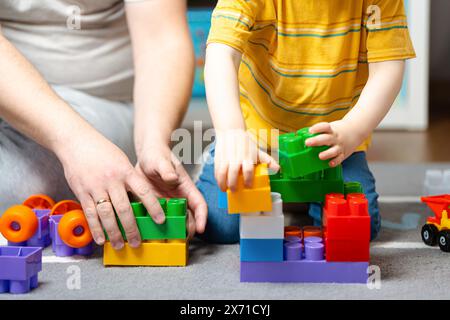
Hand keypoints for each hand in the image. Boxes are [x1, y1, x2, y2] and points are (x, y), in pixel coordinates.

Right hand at [58, 134, 164, 249]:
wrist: (76, 142)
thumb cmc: (102, 151)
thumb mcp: (122, 161)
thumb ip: (130, 179)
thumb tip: (140, 199)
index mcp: (125, 171)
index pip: (143, 191)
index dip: (153, 207)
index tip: (160, 220)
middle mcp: (112, 180)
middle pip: (124, 208)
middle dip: (132, 228)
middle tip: (137, 242)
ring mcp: (96, 187)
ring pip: (107, 214)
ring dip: (113, 233)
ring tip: (119, 245)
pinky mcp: (81, 192)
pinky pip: (90, 213)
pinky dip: (96, 228)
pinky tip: (101, 239)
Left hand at [136, 143, 206, 238]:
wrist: (145, 155)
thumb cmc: (157, 155)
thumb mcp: (161, 161)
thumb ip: (166, 169)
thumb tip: (172, 178)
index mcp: (186, 188)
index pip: (199, 204)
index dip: (202, 217)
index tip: (200, 228)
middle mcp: (179, 198)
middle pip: (189, 218)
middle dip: (188, 230)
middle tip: (181, 240)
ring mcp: (167, 204)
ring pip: (175, 222)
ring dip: (173, 232)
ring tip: (167, 241)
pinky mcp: (155, 206)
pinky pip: (158, 220)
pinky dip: (156, 228)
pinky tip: (150, 234)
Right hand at [214, 129, 279, 191]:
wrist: (231, 132)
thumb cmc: (246, 144)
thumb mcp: (257, 151)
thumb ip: (267, 161)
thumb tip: (277, 169)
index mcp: (247, 156)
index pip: (248, 169)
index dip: (248, 179)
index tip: (248, 185)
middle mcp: (236, 157)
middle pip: (233, 172)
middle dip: (233, 184)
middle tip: (234, 190)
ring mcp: (225, 158)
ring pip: (222, 172)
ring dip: (222, 183)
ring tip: (225, 189)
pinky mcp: (218, 158)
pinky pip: (216, 170)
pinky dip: (217, 178)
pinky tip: (220, 183)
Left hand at [305, 120, 365, 166]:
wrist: (355, 130)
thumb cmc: (336, 131)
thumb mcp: (330, 128)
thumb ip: (318, 132)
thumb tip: (300, 136)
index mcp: (331, 130)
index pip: (325, 127)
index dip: (317, 128)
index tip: (310, 130)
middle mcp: (335, 138)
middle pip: (326, 138)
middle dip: (316, 141)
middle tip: (307, 143)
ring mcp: (340, 146)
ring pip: (334, 150)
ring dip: (327, 153)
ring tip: (320, 156)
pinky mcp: (343, 154)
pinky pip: (339, 159)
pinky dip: (335, 162)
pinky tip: (330, 164)